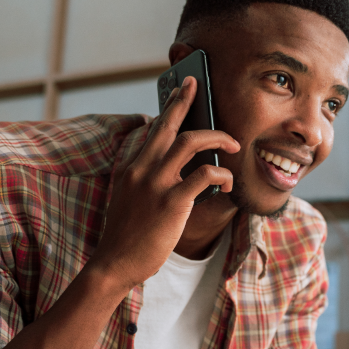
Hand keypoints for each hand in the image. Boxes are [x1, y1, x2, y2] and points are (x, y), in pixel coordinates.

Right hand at [89, 76, 239, 285]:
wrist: (114, 263)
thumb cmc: (126, 236)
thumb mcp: (128, 199)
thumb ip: (143, 180)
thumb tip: (168, 169)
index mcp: (132, 168)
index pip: (153, 129)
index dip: (169, 108)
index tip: (181, 91)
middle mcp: (142, 169)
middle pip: (168, 125)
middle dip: (185, 101)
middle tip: (197, 85)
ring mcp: (156, 184)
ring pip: (190, 142)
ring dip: (217, 137)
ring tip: (234, 145)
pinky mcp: (171, 202)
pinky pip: (204, 175)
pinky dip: (221, 174)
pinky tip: (228, 182)